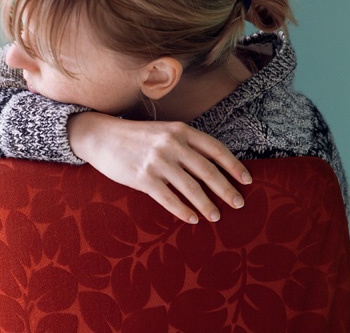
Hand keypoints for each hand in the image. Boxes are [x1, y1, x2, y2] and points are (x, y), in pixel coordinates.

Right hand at [67, 112, 251, 223]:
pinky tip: (193, 219)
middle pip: (208, 171)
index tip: (247, 180)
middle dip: (226, 190)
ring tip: (216, 216)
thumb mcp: (165, 132)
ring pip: (191, 188)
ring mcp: (157, 161)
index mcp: (181, 131)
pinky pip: (169, 199)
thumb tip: (214, 168)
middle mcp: (172, 144)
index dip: (234, 166)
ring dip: (207, 205)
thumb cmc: (138, 137)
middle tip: (239, 204)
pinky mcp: (143, 178)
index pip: (216, 149)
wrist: (102, 136)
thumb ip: (187, 144)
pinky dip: (183, 211)